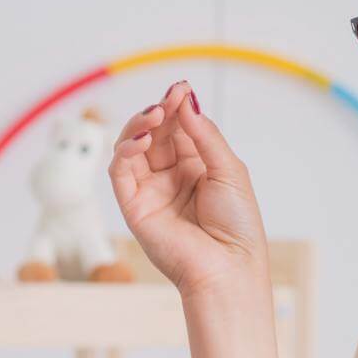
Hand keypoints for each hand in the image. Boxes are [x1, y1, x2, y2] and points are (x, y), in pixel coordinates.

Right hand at [108, 82, 270, 301]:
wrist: (228, 268)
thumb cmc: (237, 227)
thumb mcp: (229, 169)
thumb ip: (205, 135)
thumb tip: (185, 100)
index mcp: (196, 167)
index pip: (179, 127)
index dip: (177, 106)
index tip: (180, 88)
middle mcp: (171, 176)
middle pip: (155, 132)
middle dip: (159, 111)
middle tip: (168, 100)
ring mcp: (150, 190)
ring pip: (132, 147)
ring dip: (139, 126)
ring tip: (154, 116)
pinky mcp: (133, 206)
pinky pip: (120, 171)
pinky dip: (125, 150)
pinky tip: (142, 140)